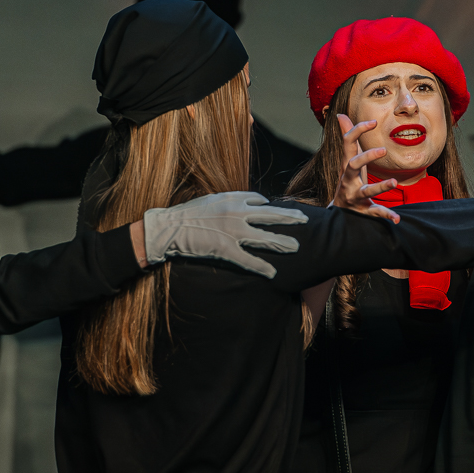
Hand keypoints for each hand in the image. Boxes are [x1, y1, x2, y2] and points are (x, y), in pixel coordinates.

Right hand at [137, 191, 308, 277]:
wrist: (169, 228)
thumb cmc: (186, 214)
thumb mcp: (209, 200)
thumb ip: (228, 201)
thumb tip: (244, 202)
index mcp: (232, 199)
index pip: (258, 200)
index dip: (271, 206)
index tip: (281, 211)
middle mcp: (236, 212)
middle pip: (270, 215)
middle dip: (290, 218)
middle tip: (304, 220)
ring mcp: (233, 231)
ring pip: (264, 237)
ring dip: (282, 243)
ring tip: (296, 247)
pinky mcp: (226, 249)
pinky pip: (248, 260)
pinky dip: (262, 267)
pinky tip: (272, 273)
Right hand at [330, 114, 400, 222]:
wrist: (340, 211)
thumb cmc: (348, 180)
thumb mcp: (347, 159)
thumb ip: (348, 139)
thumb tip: (341, 115)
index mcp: (347, 165)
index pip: (348, 144)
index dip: (358, 130)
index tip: (374, 122)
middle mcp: (348, 179)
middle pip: (352, 165)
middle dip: (366, 157)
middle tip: (383, 149)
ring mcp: (355, 195)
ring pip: (366, 191)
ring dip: (380, 187)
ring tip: (394, 182)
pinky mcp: (364, 209)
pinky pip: (375, 212)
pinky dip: (386, 215)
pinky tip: (397, 218)